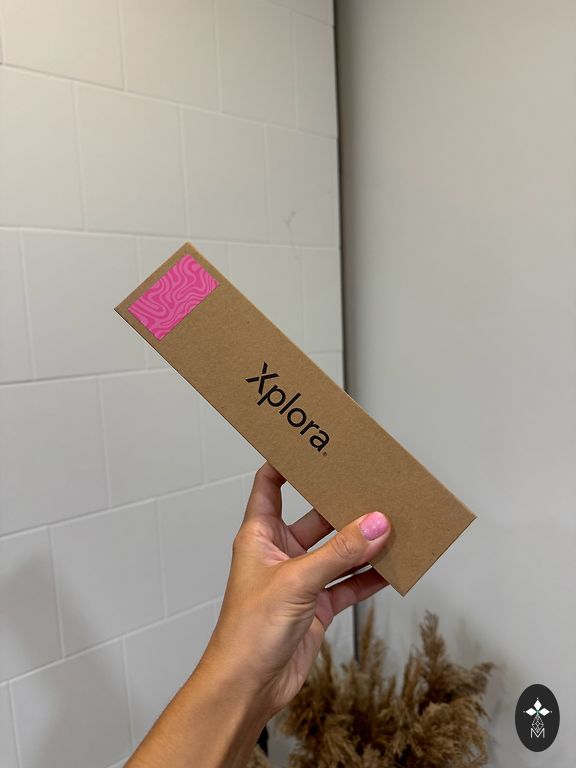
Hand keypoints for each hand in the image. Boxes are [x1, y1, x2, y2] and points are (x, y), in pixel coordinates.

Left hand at [201, 461, 391, 717]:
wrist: (248, 687)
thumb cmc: (247, 633)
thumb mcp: (296, 582)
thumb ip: (338, 554)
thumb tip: (374, 525)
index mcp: (260, 535)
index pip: (269, 485)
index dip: (285, 463)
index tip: (312, 447)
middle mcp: (280, 552)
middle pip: (315, 516)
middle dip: (341, 504)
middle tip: (370, 486)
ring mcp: (301, 579)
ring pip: (337, 551)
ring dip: (361, 542)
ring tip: (390, 525)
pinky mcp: (317, 605)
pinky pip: (348, 583)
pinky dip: (369, 577)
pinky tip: (390, 567)